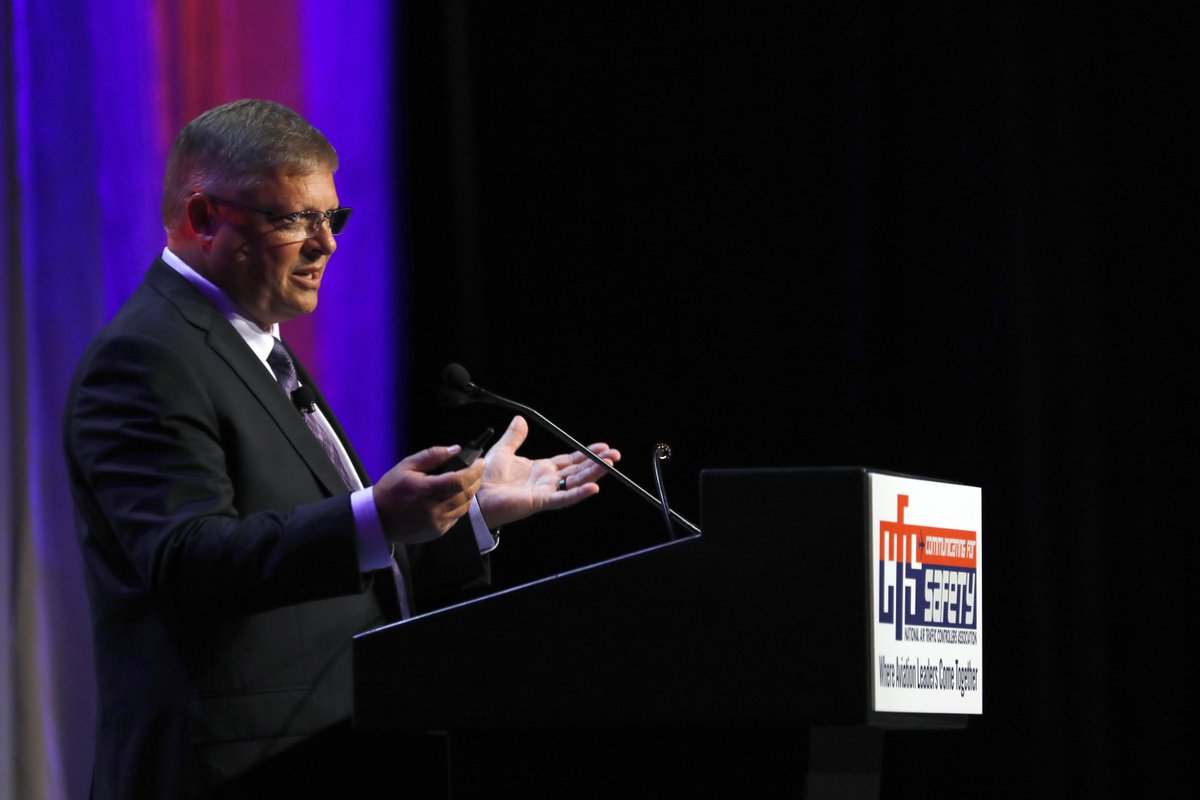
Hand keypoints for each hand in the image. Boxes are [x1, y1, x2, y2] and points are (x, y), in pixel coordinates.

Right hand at [372, 445, 484, 543]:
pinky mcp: (437, 532)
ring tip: (466, 482)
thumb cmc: (390, 490)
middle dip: (476, 480)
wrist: (376, 519)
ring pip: (464, 507)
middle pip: (467, 494)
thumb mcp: (407, 466)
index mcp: (426, 490)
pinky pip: (456, 517)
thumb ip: (432, 456)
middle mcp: (433, 509)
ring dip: (469, 493)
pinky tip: (453, 497)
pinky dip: (459, 506)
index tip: (480, 461)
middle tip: (476, 470)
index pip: (460, 480)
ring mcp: (437, 523)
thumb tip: (455, 449)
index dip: (475, 470)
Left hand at [476, 416, 620, 528]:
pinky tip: (594, 487)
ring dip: (593, 474)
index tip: (602, 446)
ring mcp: (545, 491)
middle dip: (597, 463)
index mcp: (540, 469)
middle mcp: (546, 481)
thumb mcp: (502, 450)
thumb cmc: (484, 477)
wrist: (473, 494)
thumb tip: (520, 419)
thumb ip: (515, 437)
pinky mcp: (540, 501)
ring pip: (575, 483)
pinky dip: (579, 493)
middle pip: (578, 471)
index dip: (585, 454)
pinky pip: (563, 498)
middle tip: (615, 455)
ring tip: (610, 465)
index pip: (569, 461)